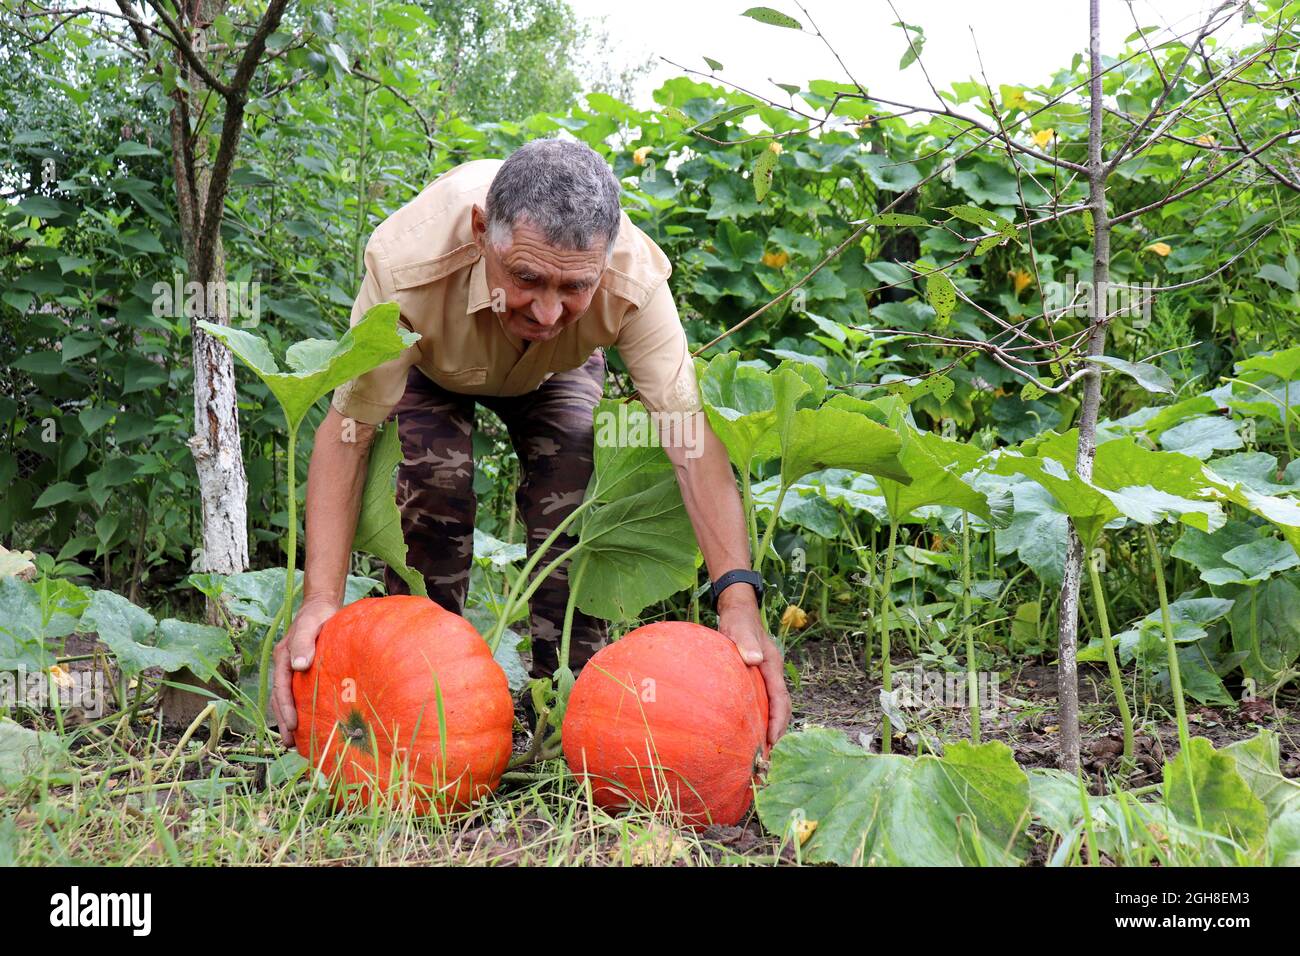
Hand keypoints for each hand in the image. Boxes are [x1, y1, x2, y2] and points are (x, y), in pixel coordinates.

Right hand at [271, 597, 337, 747]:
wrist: (322, 606)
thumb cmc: (317, 615)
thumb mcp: (310, 626)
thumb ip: (304, 643)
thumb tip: (299, 665)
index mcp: (283, 658)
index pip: (282, 688)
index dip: (286, 708)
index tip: (293, 726)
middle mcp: (285, 666)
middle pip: (280, 699)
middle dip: (284, 721)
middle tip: (290, 743)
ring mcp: (292, 669)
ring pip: (286, 699)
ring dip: (288, 719)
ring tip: (294, 741)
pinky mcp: (302, 671)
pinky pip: (296, 693)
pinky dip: (297, 709)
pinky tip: (305, 722)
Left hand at [716, 585, 791, 749]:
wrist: (737, 611)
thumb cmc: (738, 620)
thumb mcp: (739, 627)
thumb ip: (744, 641)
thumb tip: (752, 658)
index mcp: (773, 666)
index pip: (780, 699)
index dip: (778, 721)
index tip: (770, 741)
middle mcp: (773, 674)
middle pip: (781, 708)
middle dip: (777, 733)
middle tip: (767, 757)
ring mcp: (766, 678)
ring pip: (774, 708)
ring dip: (770, 729)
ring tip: (761, 753)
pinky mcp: (757, 681)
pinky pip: (763, 704)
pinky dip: (760, 720)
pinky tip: (749, 734)